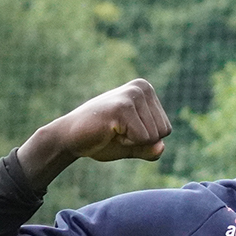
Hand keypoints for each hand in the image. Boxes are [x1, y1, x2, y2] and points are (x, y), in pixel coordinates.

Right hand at [18, 79, 170, 189]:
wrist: (70, 138)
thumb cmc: (103, 139)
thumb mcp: (135, 145)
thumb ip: (152, 148)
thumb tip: (161, 148)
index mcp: (146, 90)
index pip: (166, 129)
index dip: (146, 139)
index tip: (124, 129)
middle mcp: (142, 87)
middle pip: (163, 132)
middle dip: (140, 140)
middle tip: (116, 130)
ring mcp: (132, 95)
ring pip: (153, 137)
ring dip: (132, 141)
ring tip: (112, 129)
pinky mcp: (122, 108)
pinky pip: (142, 139)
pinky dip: (125, 142)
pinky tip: (108, 131)